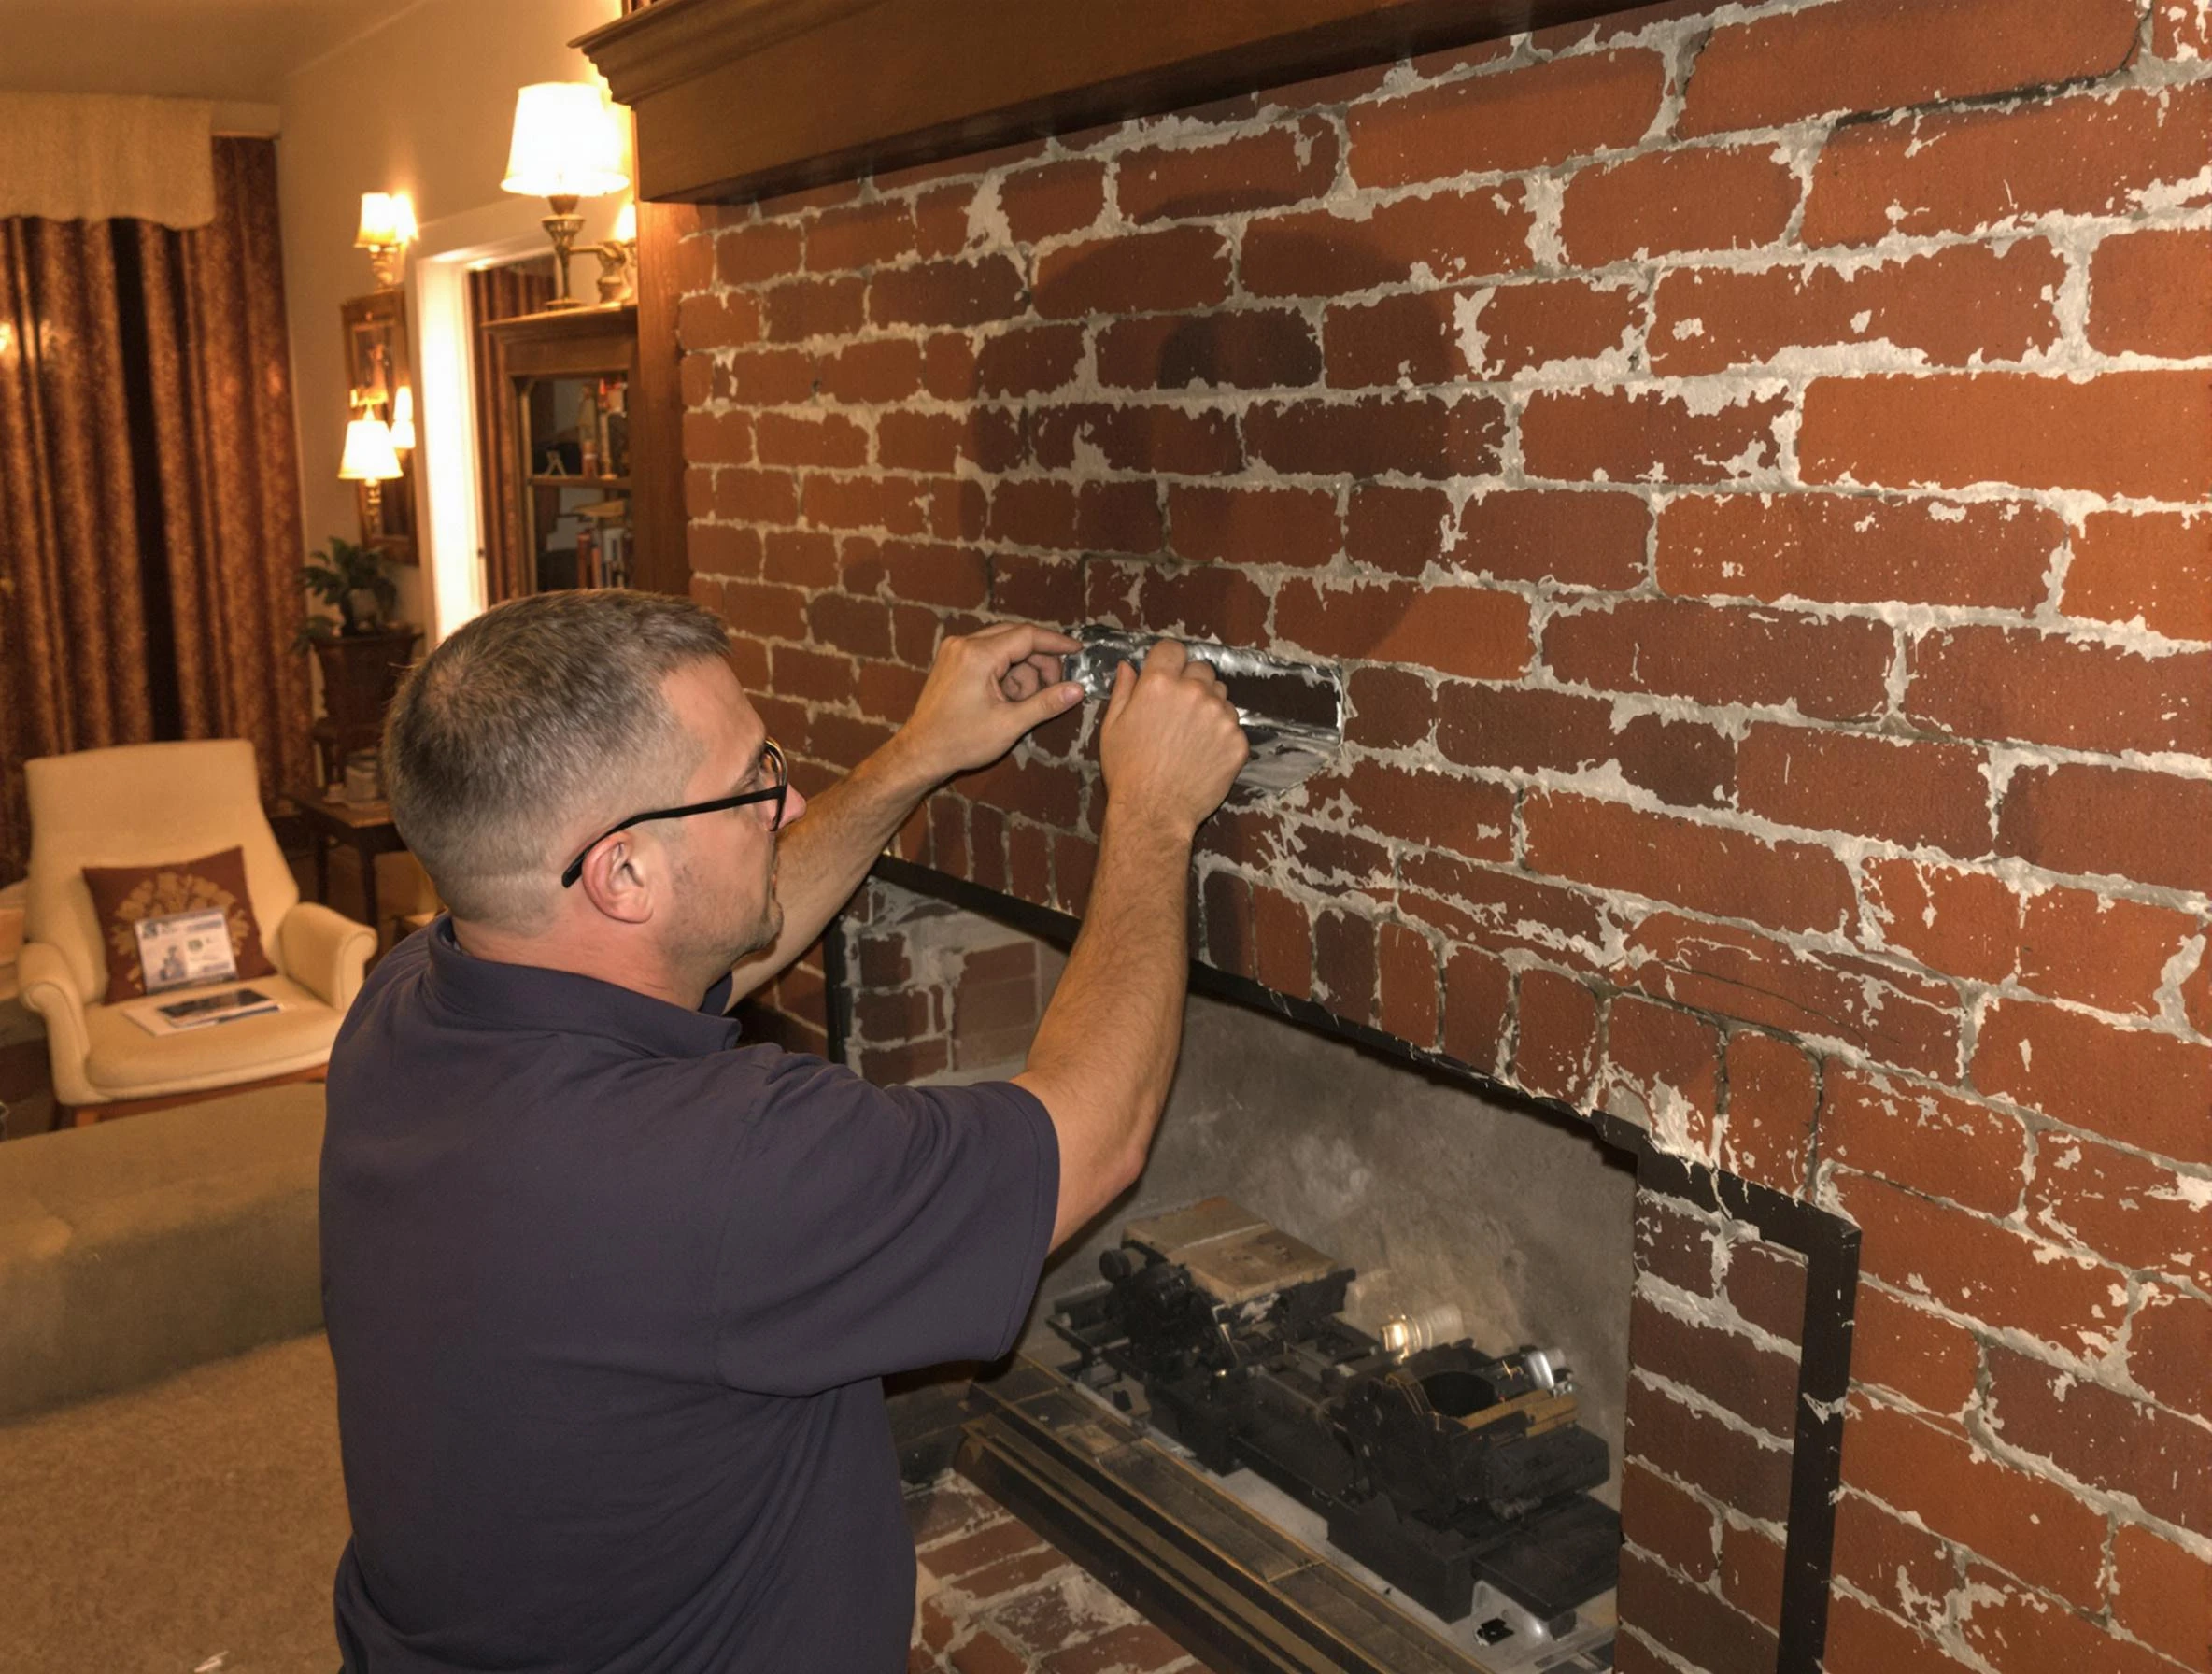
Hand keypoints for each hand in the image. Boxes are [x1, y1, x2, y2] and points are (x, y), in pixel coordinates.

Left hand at [896, 621, 1082, 782]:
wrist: (920, 752)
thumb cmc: (960, 741)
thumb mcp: (1010, 725)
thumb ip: (1046, 703)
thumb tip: (1078, 690)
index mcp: (978, 655)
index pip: (1027, 635)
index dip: (1056, 643)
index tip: (1078, 650)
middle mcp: (964, 644)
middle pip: (1017, 638)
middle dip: (1040, 663)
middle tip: (1053, 689)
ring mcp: (956, 649)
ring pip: (1005, 647)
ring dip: (1021, 671)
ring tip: (1020, 704)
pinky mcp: (953, 659)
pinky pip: (989, 654)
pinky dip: (1004, 672)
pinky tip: (1006, 698)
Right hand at [1097, 640, 1248, 838]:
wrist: (1153, 812)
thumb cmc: (1128, 770)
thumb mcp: (1112, 726)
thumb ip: (1123, 691)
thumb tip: (1128, 667)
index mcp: (1158, 683)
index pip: (1173, 649)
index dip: (1169, 661)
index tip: (1167, 674)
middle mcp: (1192, 692)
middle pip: (1202, 669)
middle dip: (1192, 683)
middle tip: (1179, 711)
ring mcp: (1219, 715)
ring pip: (1221, 696)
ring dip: (1210, 707)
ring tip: (1191, 735)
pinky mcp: (1237, 740)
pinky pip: (1234, 725)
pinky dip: (1222, 734)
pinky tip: (1204, 753)